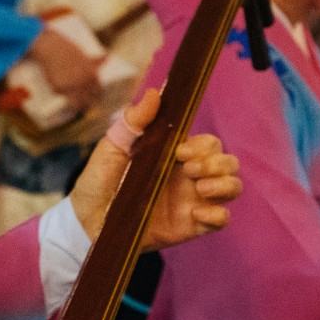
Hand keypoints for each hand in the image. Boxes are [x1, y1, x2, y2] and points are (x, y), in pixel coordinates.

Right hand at [29, 26, 103, 112]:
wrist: (51, 49)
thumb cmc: (67, 49)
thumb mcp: (84, 55)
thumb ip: (95, 60)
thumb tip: (107, 55)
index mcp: (91, 74)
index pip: (98, 90)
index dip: (97, 96)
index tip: (95, 99)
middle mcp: (83, 82)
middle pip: (90, 100)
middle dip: (88, 104)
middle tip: (86, 106)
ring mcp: (71, 87)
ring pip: (78, 104)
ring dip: (78, 107)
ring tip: (77, 108)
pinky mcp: (59, 89)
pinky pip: (64, 99)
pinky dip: (65, 100)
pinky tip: (66, 102)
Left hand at [70, 90, 241, 251]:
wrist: (87, 221)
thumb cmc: (98, 181)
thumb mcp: (112, 148)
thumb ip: (133, 122)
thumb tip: (154, 93)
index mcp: (175, 155)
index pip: (209, 143)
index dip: (203, 146)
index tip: (179, 151)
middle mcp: (189, 177)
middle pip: (228, 162)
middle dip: (217, 163)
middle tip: (188, 170)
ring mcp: (193, 201)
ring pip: (233, 188)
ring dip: (225, 184)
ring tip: (200, 188)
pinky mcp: (191, 226)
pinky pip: (221, 220)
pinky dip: (218, 215)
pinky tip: (195, 215)